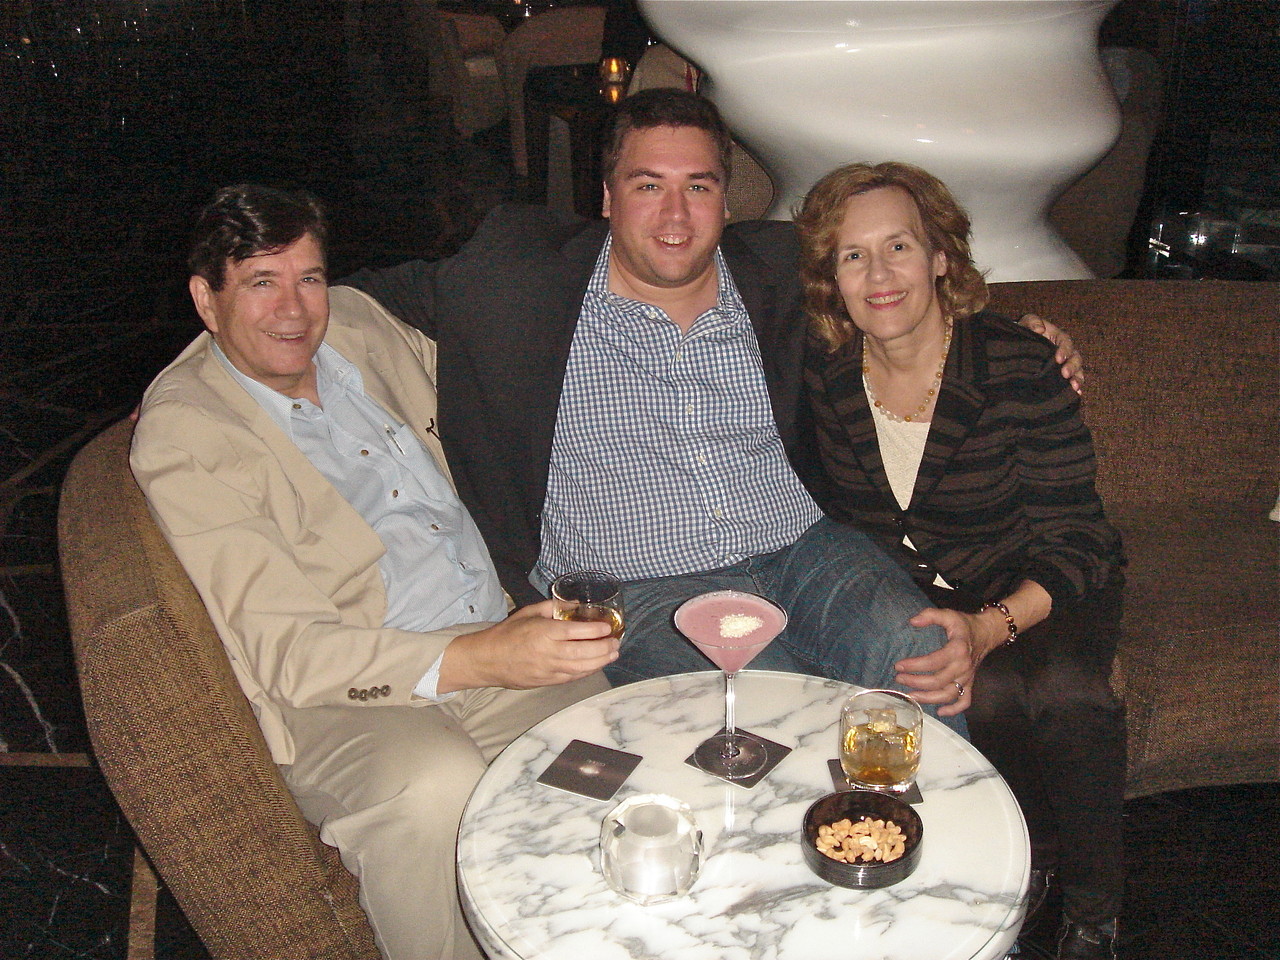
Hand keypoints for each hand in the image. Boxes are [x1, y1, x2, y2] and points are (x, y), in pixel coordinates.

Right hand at [438, 600, 618, 692]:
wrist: (488, 660)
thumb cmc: (508, 633)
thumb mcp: (529, 612)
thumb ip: (554, 607)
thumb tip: (577, 605)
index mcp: (543, 632)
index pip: (576, 632)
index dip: (596, 630)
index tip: (607, 627)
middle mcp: (548, 652)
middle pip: (584, 652)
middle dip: (604, 648)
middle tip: (616, 642)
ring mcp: (548, 670)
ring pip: (581, 668)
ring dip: (600, 661)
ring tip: (612, 654)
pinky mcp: (547, 681)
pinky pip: (573, 677)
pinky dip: (587, 671)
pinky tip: (596, 665)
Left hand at [892, 607, 1001, 715]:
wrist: (988, 633)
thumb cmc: (965, 625)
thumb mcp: (949, 614)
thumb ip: (931, 615)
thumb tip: (913, 621)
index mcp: (957, 650)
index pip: (933, 662)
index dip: (914, 665)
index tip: (899, 665)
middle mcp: (963, 667)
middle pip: (938, 682)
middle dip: (916, 682)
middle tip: (899, 678)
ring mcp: (968, 678)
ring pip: (949, 695)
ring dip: (929, 698)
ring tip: (911, 696)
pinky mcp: (971, 684)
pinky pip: (965, 701)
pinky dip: (954, 709)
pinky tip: (940, 712)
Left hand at [1019, 313, 1083, 394]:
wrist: (1015, 346)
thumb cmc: (1023, 332)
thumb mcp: (1025, 323)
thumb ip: (1032, 322)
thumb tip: (1040, 329)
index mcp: (1058, 337)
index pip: (1066, 342)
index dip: (1064, 350)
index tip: (1058, 359)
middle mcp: (1064, 351)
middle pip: (1075, 357)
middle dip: (1073, 366)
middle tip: (1065, 375)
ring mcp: (1064, 364)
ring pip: (1077, 370)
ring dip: (1077, 379)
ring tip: (1075, 388)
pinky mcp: (1059, 376)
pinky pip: (1071, 381)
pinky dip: (1075, 387)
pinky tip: (1076, 394)